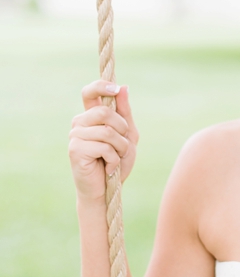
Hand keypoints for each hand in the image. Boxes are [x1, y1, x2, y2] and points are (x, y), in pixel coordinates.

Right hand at [69, 80, 138, 201]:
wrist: (107, 189)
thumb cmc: (117, 161)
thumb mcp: (128, 135)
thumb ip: (125, 113)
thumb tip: (123, 87)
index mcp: (91, 116)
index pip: (89, 93)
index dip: (101, 86)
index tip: (115, 89)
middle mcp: (80, 123)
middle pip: (105, 112)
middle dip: (123, 130)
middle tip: (122, 146)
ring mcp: (75, 136)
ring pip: (108, 131)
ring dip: (121, 148)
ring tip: (116, 158)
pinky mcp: (75, 150)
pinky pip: (104, 147)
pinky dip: (114, 159)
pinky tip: (109, 167)